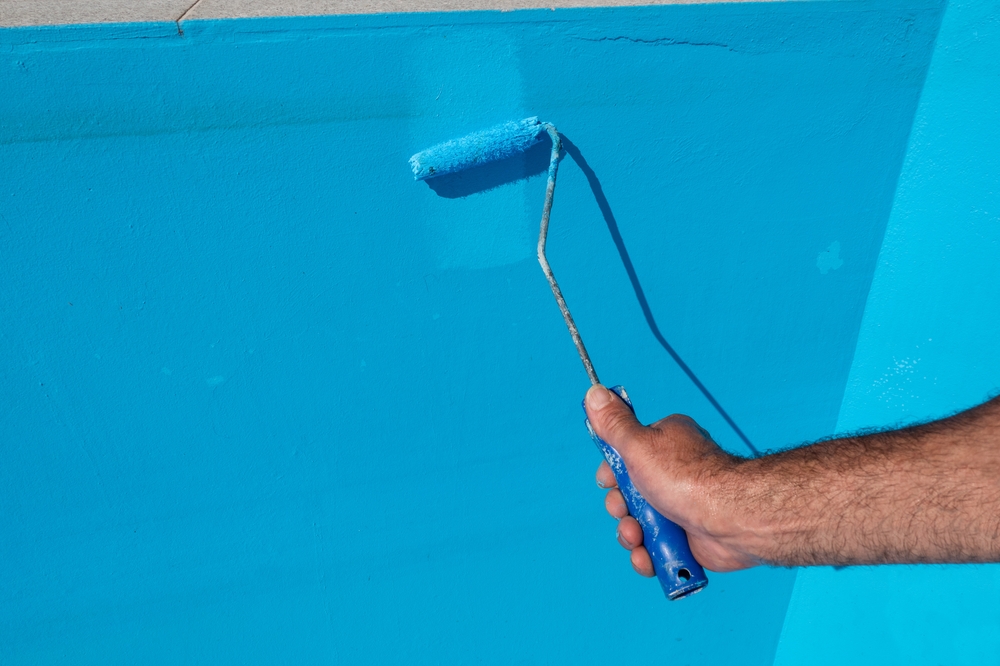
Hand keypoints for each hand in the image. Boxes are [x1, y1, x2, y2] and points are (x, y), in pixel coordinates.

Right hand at [585, 384, 757, 574]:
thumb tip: (594, 391)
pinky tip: (646, 557)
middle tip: (624, 511)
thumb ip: (614, 424)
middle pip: (628, 494)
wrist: (731, 520)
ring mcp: (680, 508)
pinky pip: (656, 549)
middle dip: (619, 508)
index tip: (609, 481)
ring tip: (637, 537)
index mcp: (664, 445)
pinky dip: (647, 556)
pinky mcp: (687, 539)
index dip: (611, 473)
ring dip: (630, 534)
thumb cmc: (686, 478)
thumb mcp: (639, 445)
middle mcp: (672, 475)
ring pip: (638, 524)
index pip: (625, 457)